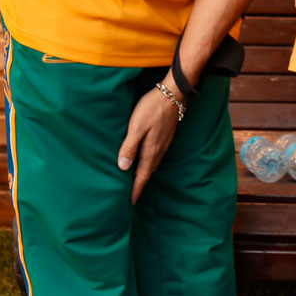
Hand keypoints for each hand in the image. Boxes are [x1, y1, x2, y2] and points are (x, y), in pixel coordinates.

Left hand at [117, 84, 180, 204]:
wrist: (173, 93)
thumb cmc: (152, 108)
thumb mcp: (136, 127)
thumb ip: (129, 147)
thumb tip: (123, 168)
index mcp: (151, 151)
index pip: (141, 176)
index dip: (135, 190)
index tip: (130, 202)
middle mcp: (159, 150)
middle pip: (148, 172)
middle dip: (139, 183)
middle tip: (131, 194)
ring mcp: (164, 143)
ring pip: (152, 164)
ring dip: (144, 173)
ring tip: (135, 179)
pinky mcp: (166, 136)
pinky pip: (156, 155)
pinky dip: (149, 162)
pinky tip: (144, 159)